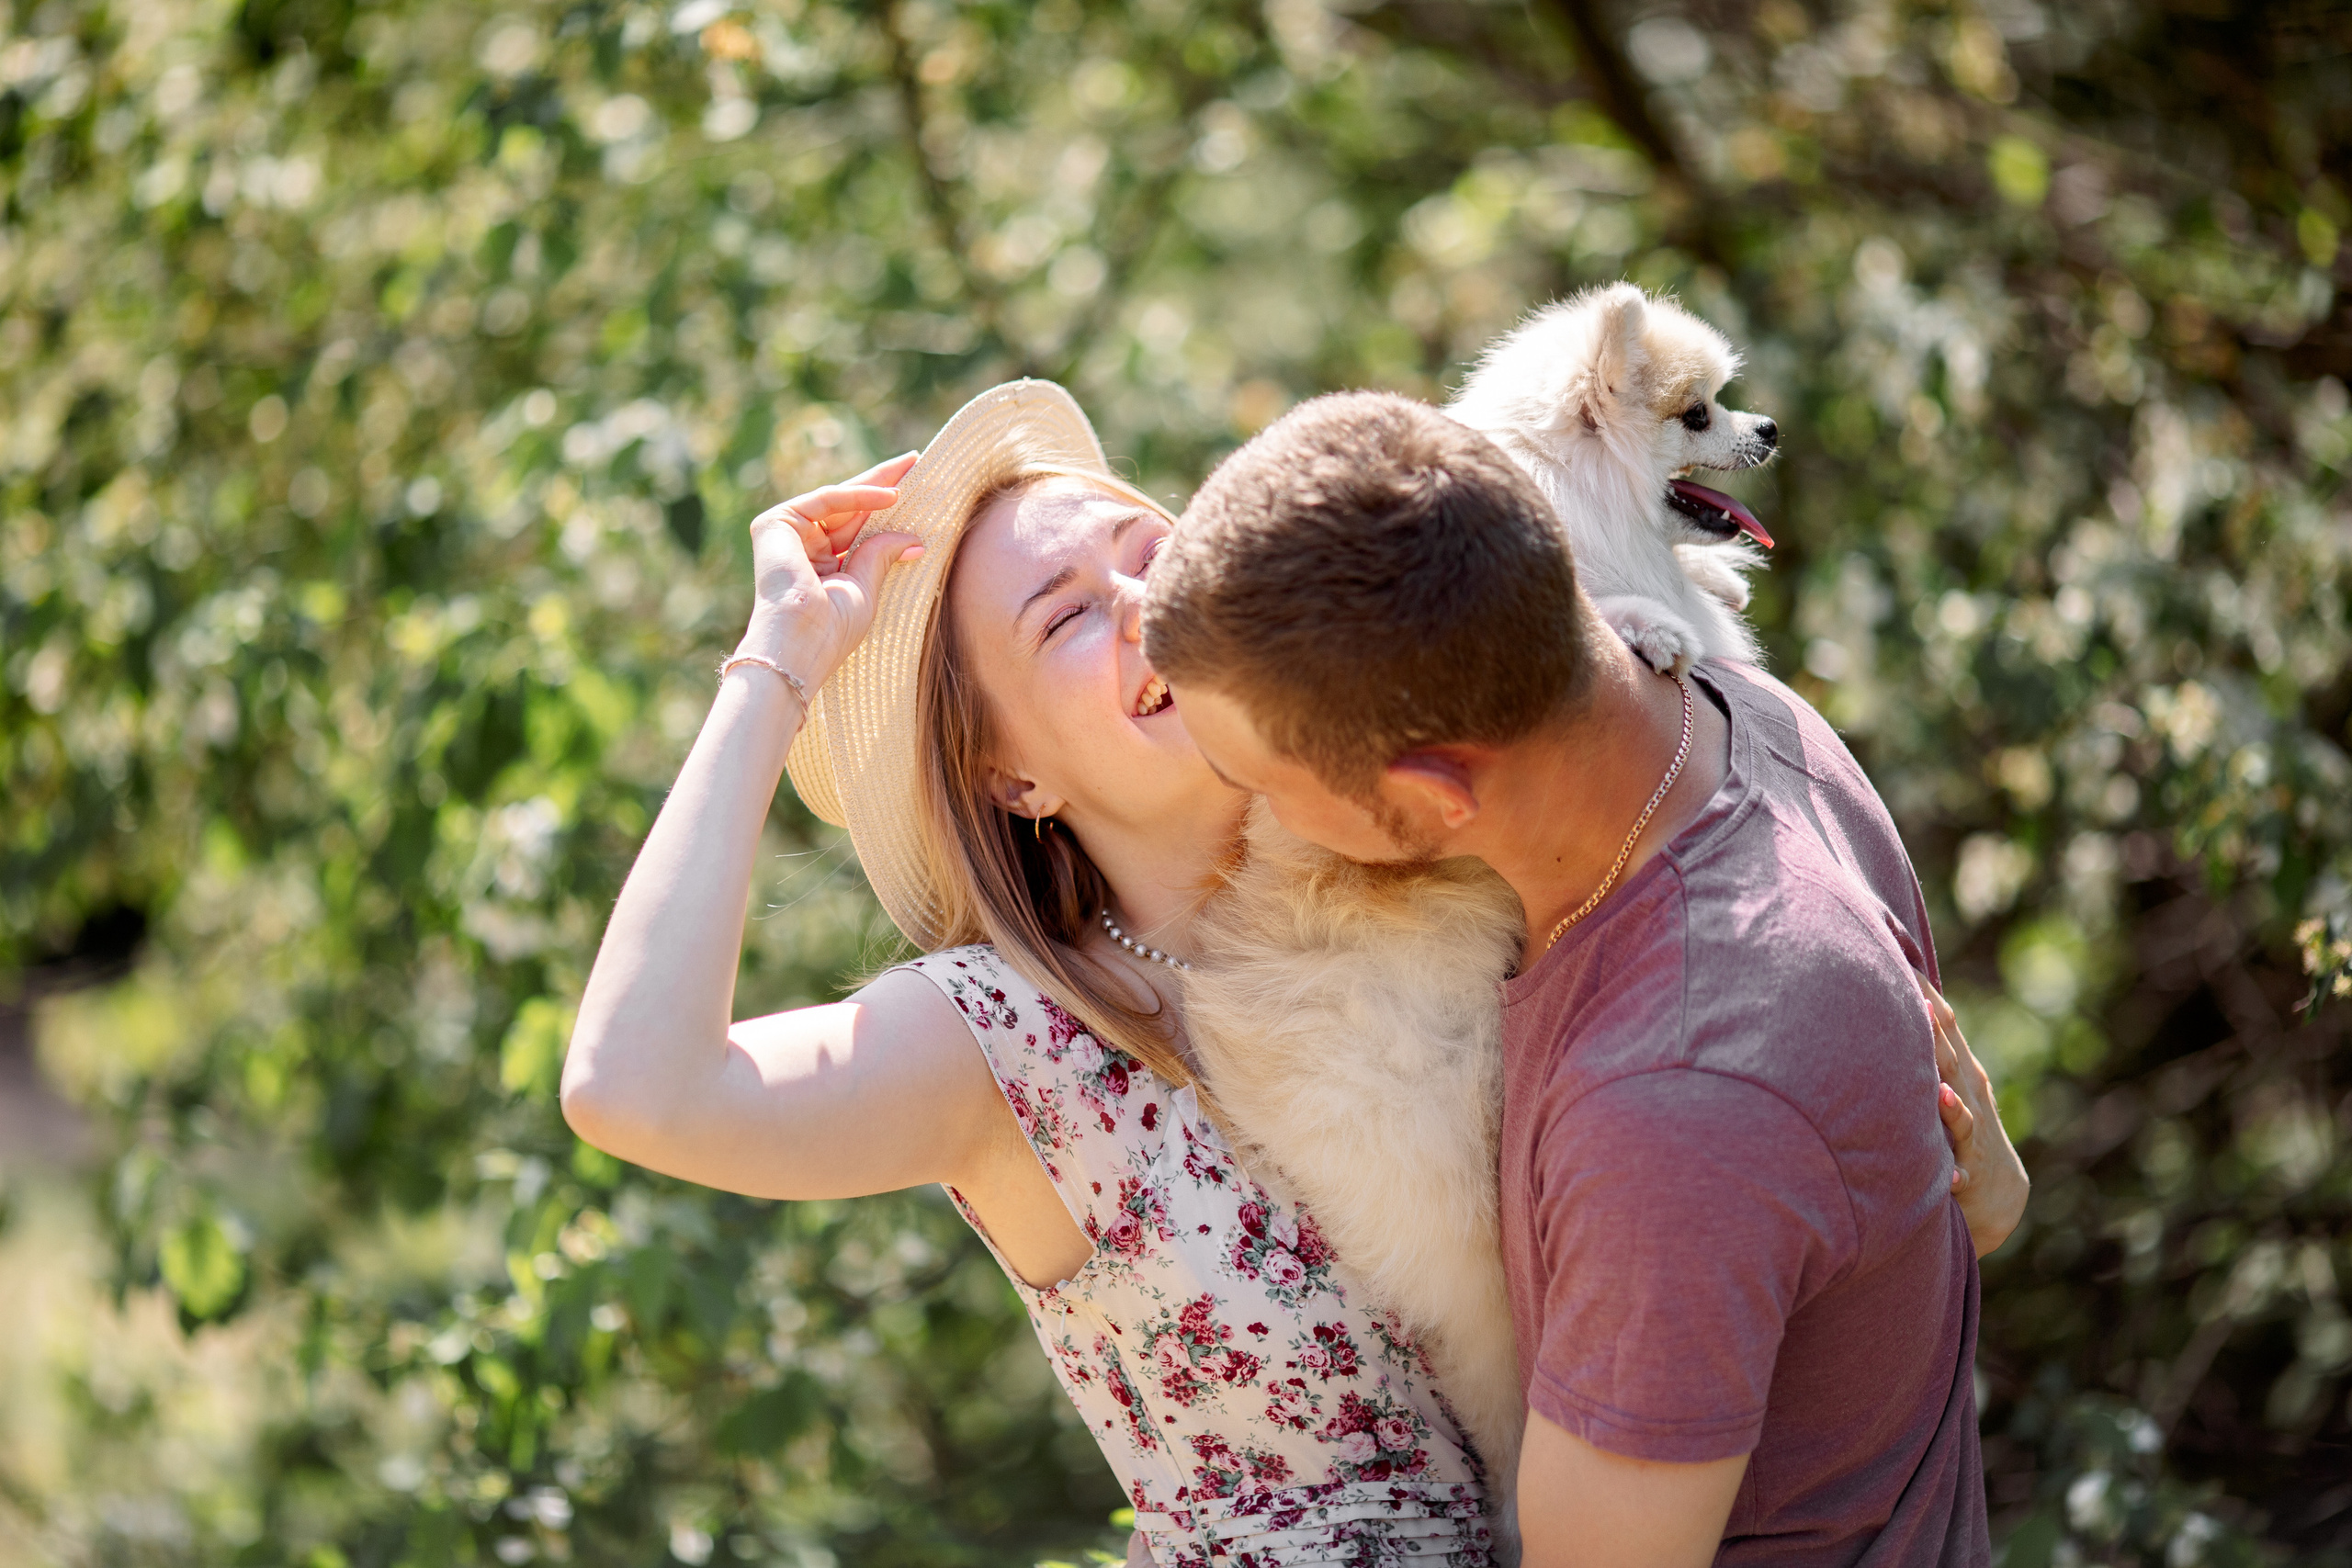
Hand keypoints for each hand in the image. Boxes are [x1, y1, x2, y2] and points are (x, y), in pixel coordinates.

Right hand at [736, 451, 924, 682]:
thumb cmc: (833, 629)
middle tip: (914, 461)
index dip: (885, 508)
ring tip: (912, 468)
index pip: (857, 527)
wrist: (801, 643)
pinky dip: (857, 496)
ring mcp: (787, 534)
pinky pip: (825, 500)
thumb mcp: (866, 586)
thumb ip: (881, 554)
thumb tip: (914, 538)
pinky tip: (891, 496)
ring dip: (876, 483)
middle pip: (849, 508)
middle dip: (882, 484)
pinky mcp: (775, 524)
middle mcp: (804, 548)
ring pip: (838, 499)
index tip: (919, 490)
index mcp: (823, 566)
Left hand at [1920, 974, 2028, 1256]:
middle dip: (1934, 1031)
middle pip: (1949, 1057)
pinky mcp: (1973, 1171)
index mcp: (1955, 1065)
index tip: (1898, 956)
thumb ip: (1909, 1041)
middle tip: (1916, 1002)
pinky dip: (1956, 1171)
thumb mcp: (1933, 1078)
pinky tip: (1950, 1174)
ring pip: (1962, 1114)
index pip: (1940, 1022)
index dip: (1922, 992)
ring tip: (1939, 1091)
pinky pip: (1964, 1170)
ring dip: (1950, 1103)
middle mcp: (1967, 1092)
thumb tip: (1867, 999)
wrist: (1997, 1190)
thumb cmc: (1952, 1125)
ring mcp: (1973, 1131)